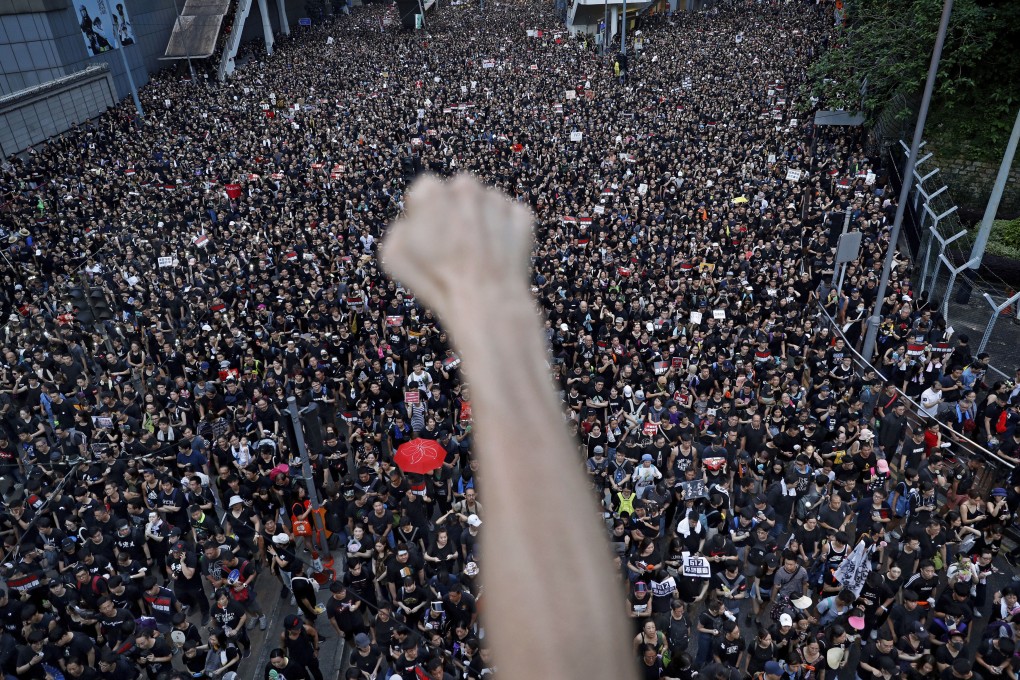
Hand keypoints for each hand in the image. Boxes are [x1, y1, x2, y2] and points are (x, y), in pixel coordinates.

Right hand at [382, 175, 533, 319]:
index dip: (426, 213)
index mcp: (432, 191)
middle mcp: (466, 187)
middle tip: (456, 243)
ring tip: (478, 254)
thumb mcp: (394, 255)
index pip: (426, 190)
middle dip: (456, 211)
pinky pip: (511, 218)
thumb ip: (399, 229)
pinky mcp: (522, 215)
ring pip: (487, 204)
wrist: (485, 300)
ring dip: (482, 221)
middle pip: (459, 192)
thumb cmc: (436, 280)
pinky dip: (506, 232)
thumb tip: (410, 222)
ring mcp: (497, 200)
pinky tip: (498, 254)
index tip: (429, 233)